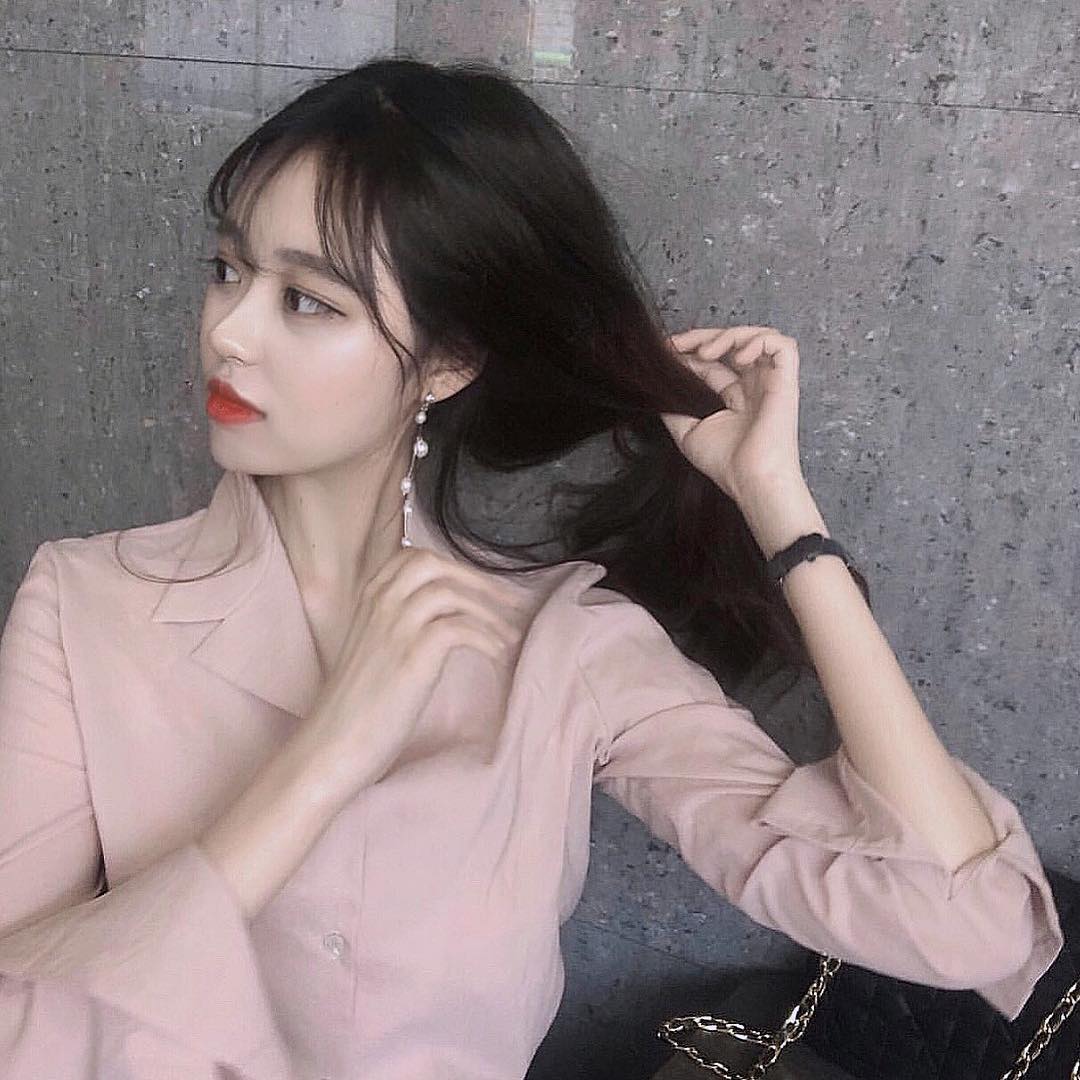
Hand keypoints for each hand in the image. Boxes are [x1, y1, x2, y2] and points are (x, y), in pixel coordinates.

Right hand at [306, 547, 530, 796]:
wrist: (332, 744)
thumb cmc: (356, 704)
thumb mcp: (372, 647)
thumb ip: (397, 622)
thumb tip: (445, 614)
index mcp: (368, 598)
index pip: (414, 557)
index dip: (455, 568)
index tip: (482, 587)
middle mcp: (379, 603)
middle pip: (434, 564)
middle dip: (477, 579)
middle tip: (509, 602)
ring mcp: (394, 627)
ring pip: (451, 594)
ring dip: (489, 613)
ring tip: (510, 637)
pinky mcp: (412, 656)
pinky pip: (459, 628)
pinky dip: (486, 638)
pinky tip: (497, 655)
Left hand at [660, 325, 805, 503]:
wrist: (750, 479)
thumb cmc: (726, 464)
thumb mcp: (687, 433)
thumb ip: (673, 410)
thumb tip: (658, 391)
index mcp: (734, 397)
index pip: (712, 362)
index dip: (690, 350)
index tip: (665, 349)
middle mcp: (753, 386)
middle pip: (732, 343)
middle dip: (703, 336)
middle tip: (678, 342)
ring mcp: (770, 382)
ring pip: (757, 336)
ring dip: (729, 335)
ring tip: (705, 352)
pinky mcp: (786, 381)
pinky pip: (783, 345)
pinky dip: (759, 340)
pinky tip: (738, 356)